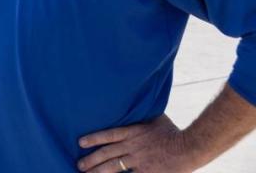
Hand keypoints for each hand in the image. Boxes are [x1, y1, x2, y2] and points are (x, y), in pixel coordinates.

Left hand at [78, 115, 201, 172]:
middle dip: (91, 160)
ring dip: (98, 171)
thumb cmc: (173, 132)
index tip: (80, 142)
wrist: (190, 147)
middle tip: (80, 164)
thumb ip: (142, 116)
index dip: (93, 138)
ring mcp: (139, 161)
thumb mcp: (154, 119)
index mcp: (133, 132)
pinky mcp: (147, 172)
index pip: (108, 135)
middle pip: (107, 154)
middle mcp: (133, 147)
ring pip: (114, 167)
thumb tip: (137, 104)